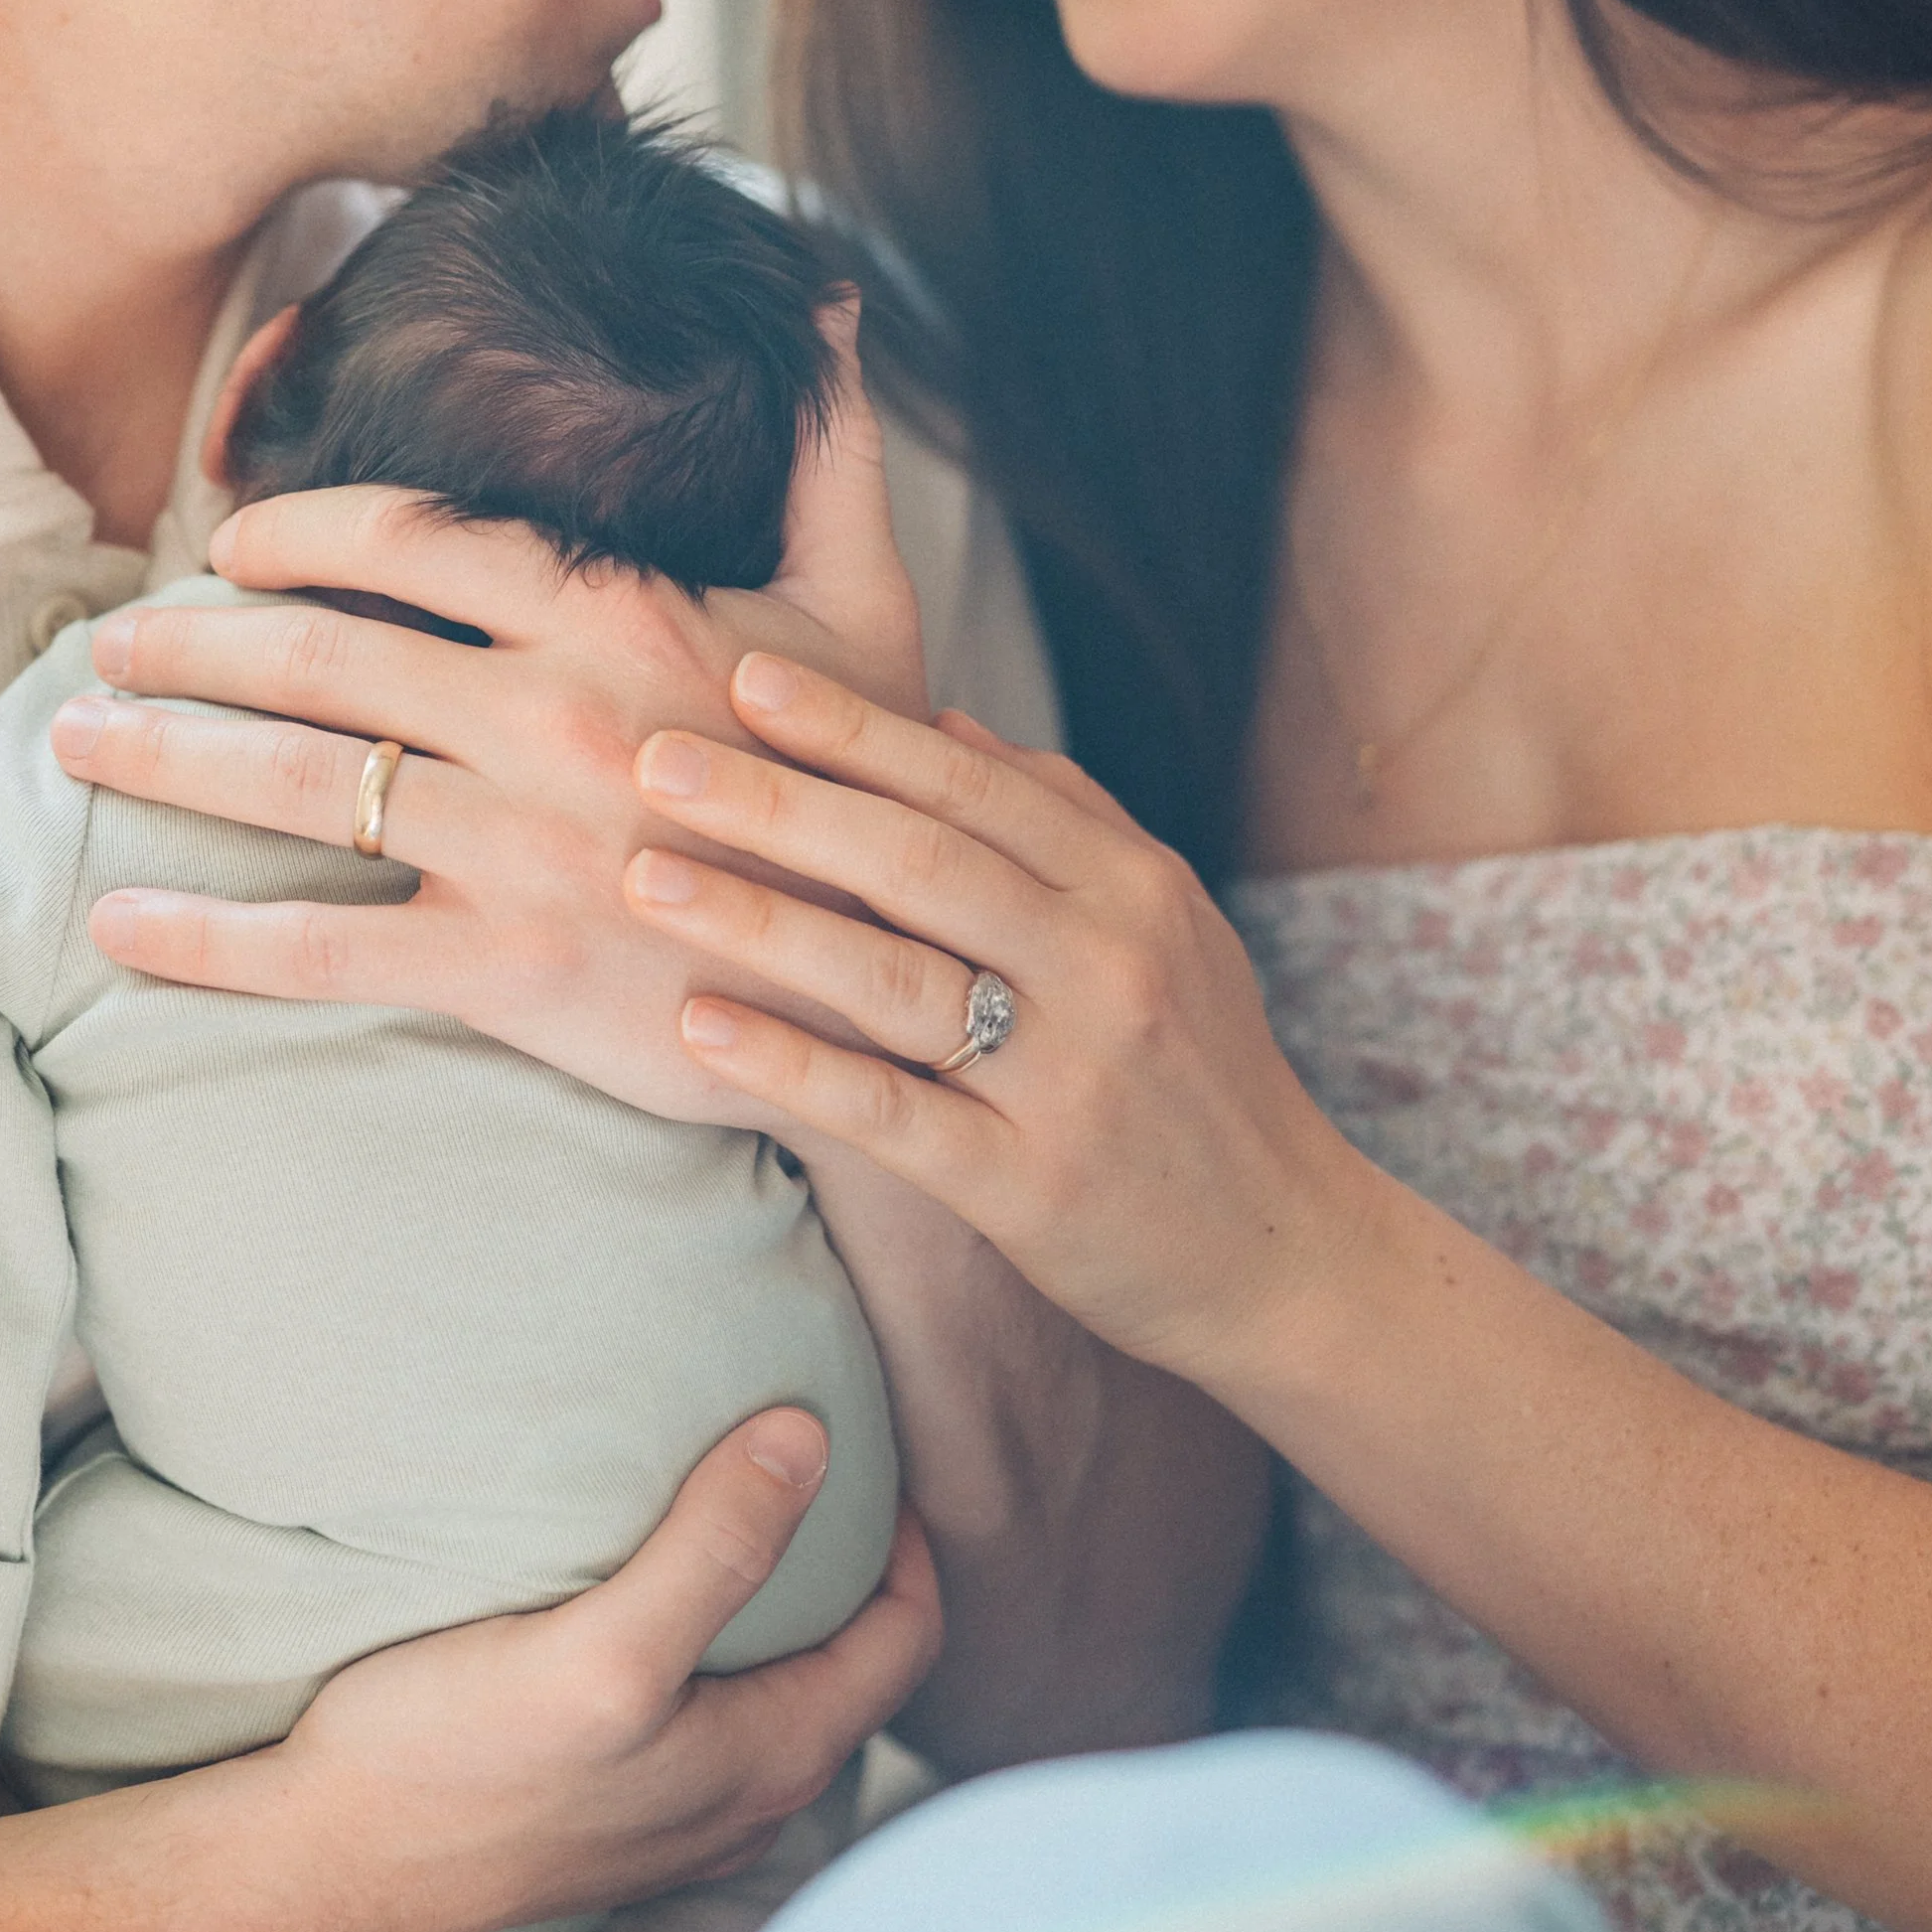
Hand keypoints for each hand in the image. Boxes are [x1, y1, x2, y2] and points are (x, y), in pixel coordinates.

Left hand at [51, 310, 924, 1123]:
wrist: (905, 988)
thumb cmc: (879, 794)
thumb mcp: (874, 611)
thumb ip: (834, 453)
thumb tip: (836, 295)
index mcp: (618, 617)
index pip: (410, 539)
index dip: (297, 532)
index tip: (226, 545)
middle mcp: (553, 717)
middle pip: (317, 660)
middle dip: (185, 650)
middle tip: (101, 653)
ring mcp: (523, 843)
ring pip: (297, 786)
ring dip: (164, 760)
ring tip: (77, 749)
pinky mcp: (509, 967)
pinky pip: (317, 950)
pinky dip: (203, 940)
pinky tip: (114, 929)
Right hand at [264, 1411, 941, 1931]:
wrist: (317, 1861)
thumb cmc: (452, 1759)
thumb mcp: (600, 1648)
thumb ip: (715, 1549)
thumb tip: (811, 1438)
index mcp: (770, 1761)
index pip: (905, 1639)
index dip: (908, 1542)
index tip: (864, 1450)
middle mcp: (743, 1807)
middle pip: (852, 1673)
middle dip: (855, 1575)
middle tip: (814, 1473)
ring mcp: (675, 1827)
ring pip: (781, 1704)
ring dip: (786, 1620)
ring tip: (740, 1526)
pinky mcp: (607, 1823)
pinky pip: (709, 1729)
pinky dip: (720, 1662)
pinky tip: (657, 1623)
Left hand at [618, 657, 1381, 1391]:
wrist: (1286, 1253)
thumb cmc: (1198, 1073)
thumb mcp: (1165, 924)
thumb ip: (1060, 818)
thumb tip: (940, 720)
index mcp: (1130, 887)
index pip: (972, 783)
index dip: (855, 728)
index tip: (744, 678)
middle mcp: (1107, 965)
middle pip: (920, 860)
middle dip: (780, 801)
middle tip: (657, 756)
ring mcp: (1070, 1078)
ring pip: (894, 977)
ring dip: (760, 921)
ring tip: (645, 877)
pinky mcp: (1029, 1185)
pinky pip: (890, 1112)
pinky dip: (790, 1065)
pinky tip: (698, 1028)